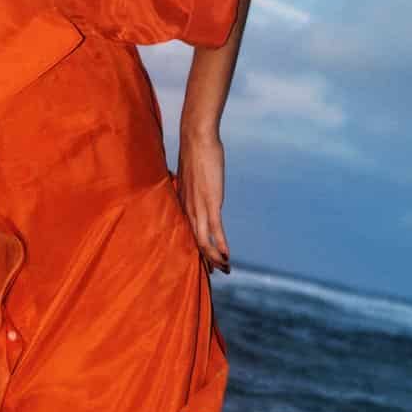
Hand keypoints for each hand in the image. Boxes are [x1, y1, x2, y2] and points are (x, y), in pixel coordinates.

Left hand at [175, 134, 230, 274]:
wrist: (196, 138)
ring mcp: (199, 208)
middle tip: (217, 273)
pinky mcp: (211, 202)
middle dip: (207, 260)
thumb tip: (198, 186)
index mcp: (183, 205)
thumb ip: (193, 186)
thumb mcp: (191, 175)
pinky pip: (215, 230)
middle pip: (195, 244)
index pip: (188, 234)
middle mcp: (188, 210)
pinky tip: (228, 256)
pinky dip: (222, 245)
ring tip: (225, 270)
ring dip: (215, 258)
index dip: (197, 251)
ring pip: (204, 242)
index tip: (205, 261)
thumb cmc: (194, 153)